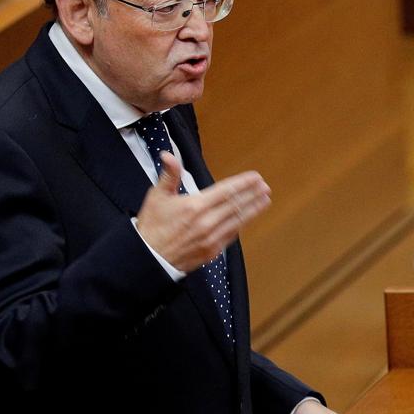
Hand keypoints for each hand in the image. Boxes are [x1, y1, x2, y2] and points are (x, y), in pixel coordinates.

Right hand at [135, 151, 270, 270]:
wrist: (148, 259)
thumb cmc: (152, 226)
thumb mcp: (157, 196)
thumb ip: (169, 174)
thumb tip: (168, 155)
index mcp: (195, 206)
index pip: (226, 191)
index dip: (243, 183)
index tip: (256, 177)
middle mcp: (207, 222)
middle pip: (236, 205)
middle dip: (253, 195)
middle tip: (265, 187)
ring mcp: (211, 239)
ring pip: (238, 221)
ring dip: (253, 209)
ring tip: (264, 200)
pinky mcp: (212, 252)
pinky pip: (231, 236)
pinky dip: (241, 225)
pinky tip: (247, 219)